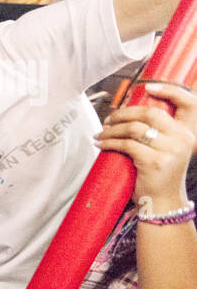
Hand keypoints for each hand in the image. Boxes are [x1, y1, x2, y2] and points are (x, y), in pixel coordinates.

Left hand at [93, 81, 196, 209]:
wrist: (162, 202)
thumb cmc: (159, 174)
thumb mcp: (167, 149)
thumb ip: (159, 132)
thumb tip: (131, 112)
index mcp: (187, 132)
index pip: (185, 102)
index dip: (168, 90)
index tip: (147, 87)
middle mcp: (182, 139)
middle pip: (150, 113)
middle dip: (125, 113)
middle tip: (109, 118)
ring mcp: (170, 150)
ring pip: (135, 128)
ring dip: (113, 129)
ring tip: (101, 133)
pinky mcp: (154, 162)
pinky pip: (127, 145)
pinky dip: (110, 142)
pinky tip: (101, 143)